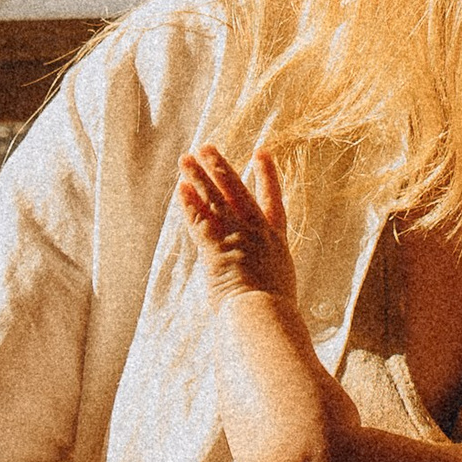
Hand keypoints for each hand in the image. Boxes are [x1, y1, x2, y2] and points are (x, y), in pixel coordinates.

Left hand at [177, 146, 296, 303]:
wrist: (265, 315)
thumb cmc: (276, 310)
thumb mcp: (280, 287)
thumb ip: (271, 275)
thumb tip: (267, 284)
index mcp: (276, 239)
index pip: (273, 198)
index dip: (267, 174)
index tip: (261, 152)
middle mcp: (256, 230)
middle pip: (236, 190)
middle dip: (220, 166)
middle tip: (207, 147)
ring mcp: (236, 235)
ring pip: (214, 199)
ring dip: (198, 177)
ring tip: (186, 158)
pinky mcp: (215, 247)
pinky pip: (199, 220)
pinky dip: (189, 203)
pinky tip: (181, 187)